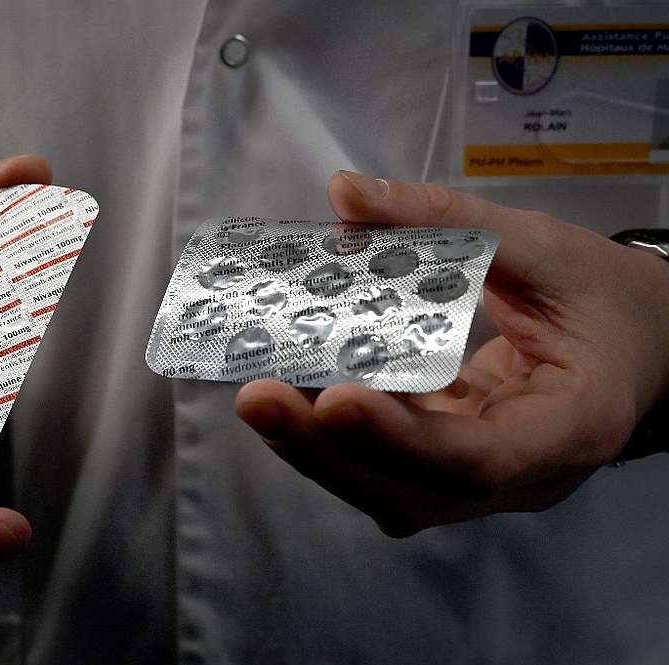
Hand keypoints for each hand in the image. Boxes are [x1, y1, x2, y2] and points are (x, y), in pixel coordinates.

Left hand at [235, 171, 668, 536]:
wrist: (643, 345)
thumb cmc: (605, 297)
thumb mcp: (546, 246)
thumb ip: (448, 220)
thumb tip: (345, 193)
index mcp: (571, 425)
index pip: (482, 458)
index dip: (403, 438)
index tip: (335, 399)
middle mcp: (523, 476)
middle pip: (416, 490)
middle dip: (330, 451)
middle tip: (258, 399)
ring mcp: (481, 482)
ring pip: (391, 490)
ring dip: (319, 450)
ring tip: (261, 396)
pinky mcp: (448, 468)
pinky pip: (386, 467)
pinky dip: (335, 437)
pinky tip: (293, 393)